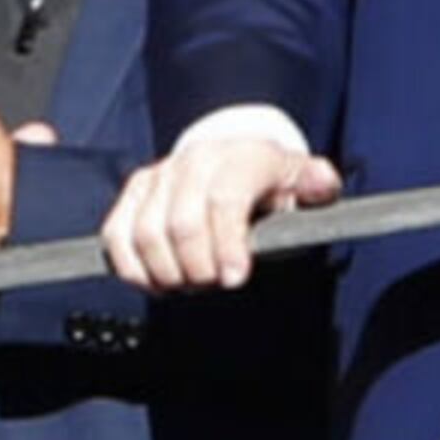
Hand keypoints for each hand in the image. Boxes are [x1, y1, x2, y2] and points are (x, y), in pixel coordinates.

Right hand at [102, 123, 345, 291]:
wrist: (232, 159)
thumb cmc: (267, 182)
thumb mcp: (301, 182)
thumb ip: (315, 184)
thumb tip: (322, 183)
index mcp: (240, 157)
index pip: (224, 200)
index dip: (227, 245)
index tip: (235, 278)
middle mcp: (195, 160)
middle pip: (181, 225)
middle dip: (199, 268)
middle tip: (214, 283)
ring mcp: (160, 175)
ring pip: (145, 235)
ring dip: (168, 273)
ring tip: (192, 282)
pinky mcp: (134, 192)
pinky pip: (117, 236)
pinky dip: (134, 269)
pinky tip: (160, 280)